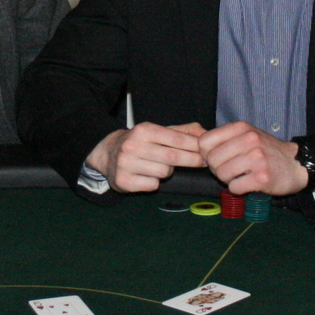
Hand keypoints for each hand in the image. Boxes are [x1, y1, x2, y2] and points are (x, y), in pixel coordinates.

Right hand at [87, 121, 205, 192]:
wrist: (107, 154)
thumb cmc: (140, 142)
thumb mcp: (158, 131)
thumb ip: (182, 132)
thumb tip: (206, 135)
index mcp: (143, 130)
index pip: (176, 139)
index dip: (195, 147)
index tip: (206, 152)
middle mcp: (133, 145)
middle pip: (172, 157)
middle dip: (191, 160)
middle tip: (202, 162)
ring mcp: (126, 164)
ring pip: (163, 172)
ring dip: (168, 171)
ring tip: (160, 166)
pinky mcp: (123, 181)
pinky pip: (152, 185)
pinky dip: (154, 182)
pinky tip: (147, 175)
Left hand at [199, 122, 309, 195]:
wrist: (296, 164)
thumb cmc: (267, 151)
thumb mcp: (248, 135)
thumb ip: (226, 139)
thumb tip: (200, 151)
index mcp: (242, 128)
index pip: (205, 141)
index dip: (206, 153)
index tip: (218, 158)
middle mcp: (249, 140)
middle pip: (212, 160)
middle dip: (217, 169)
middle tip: (231, 170)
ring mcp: (256, 159)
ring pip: (222, 175)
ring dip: (228, 180)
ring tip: (241, 176)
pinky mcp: (262, 178)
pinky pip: (234, 187)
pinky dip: (238, 189)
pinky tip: (249, 183)